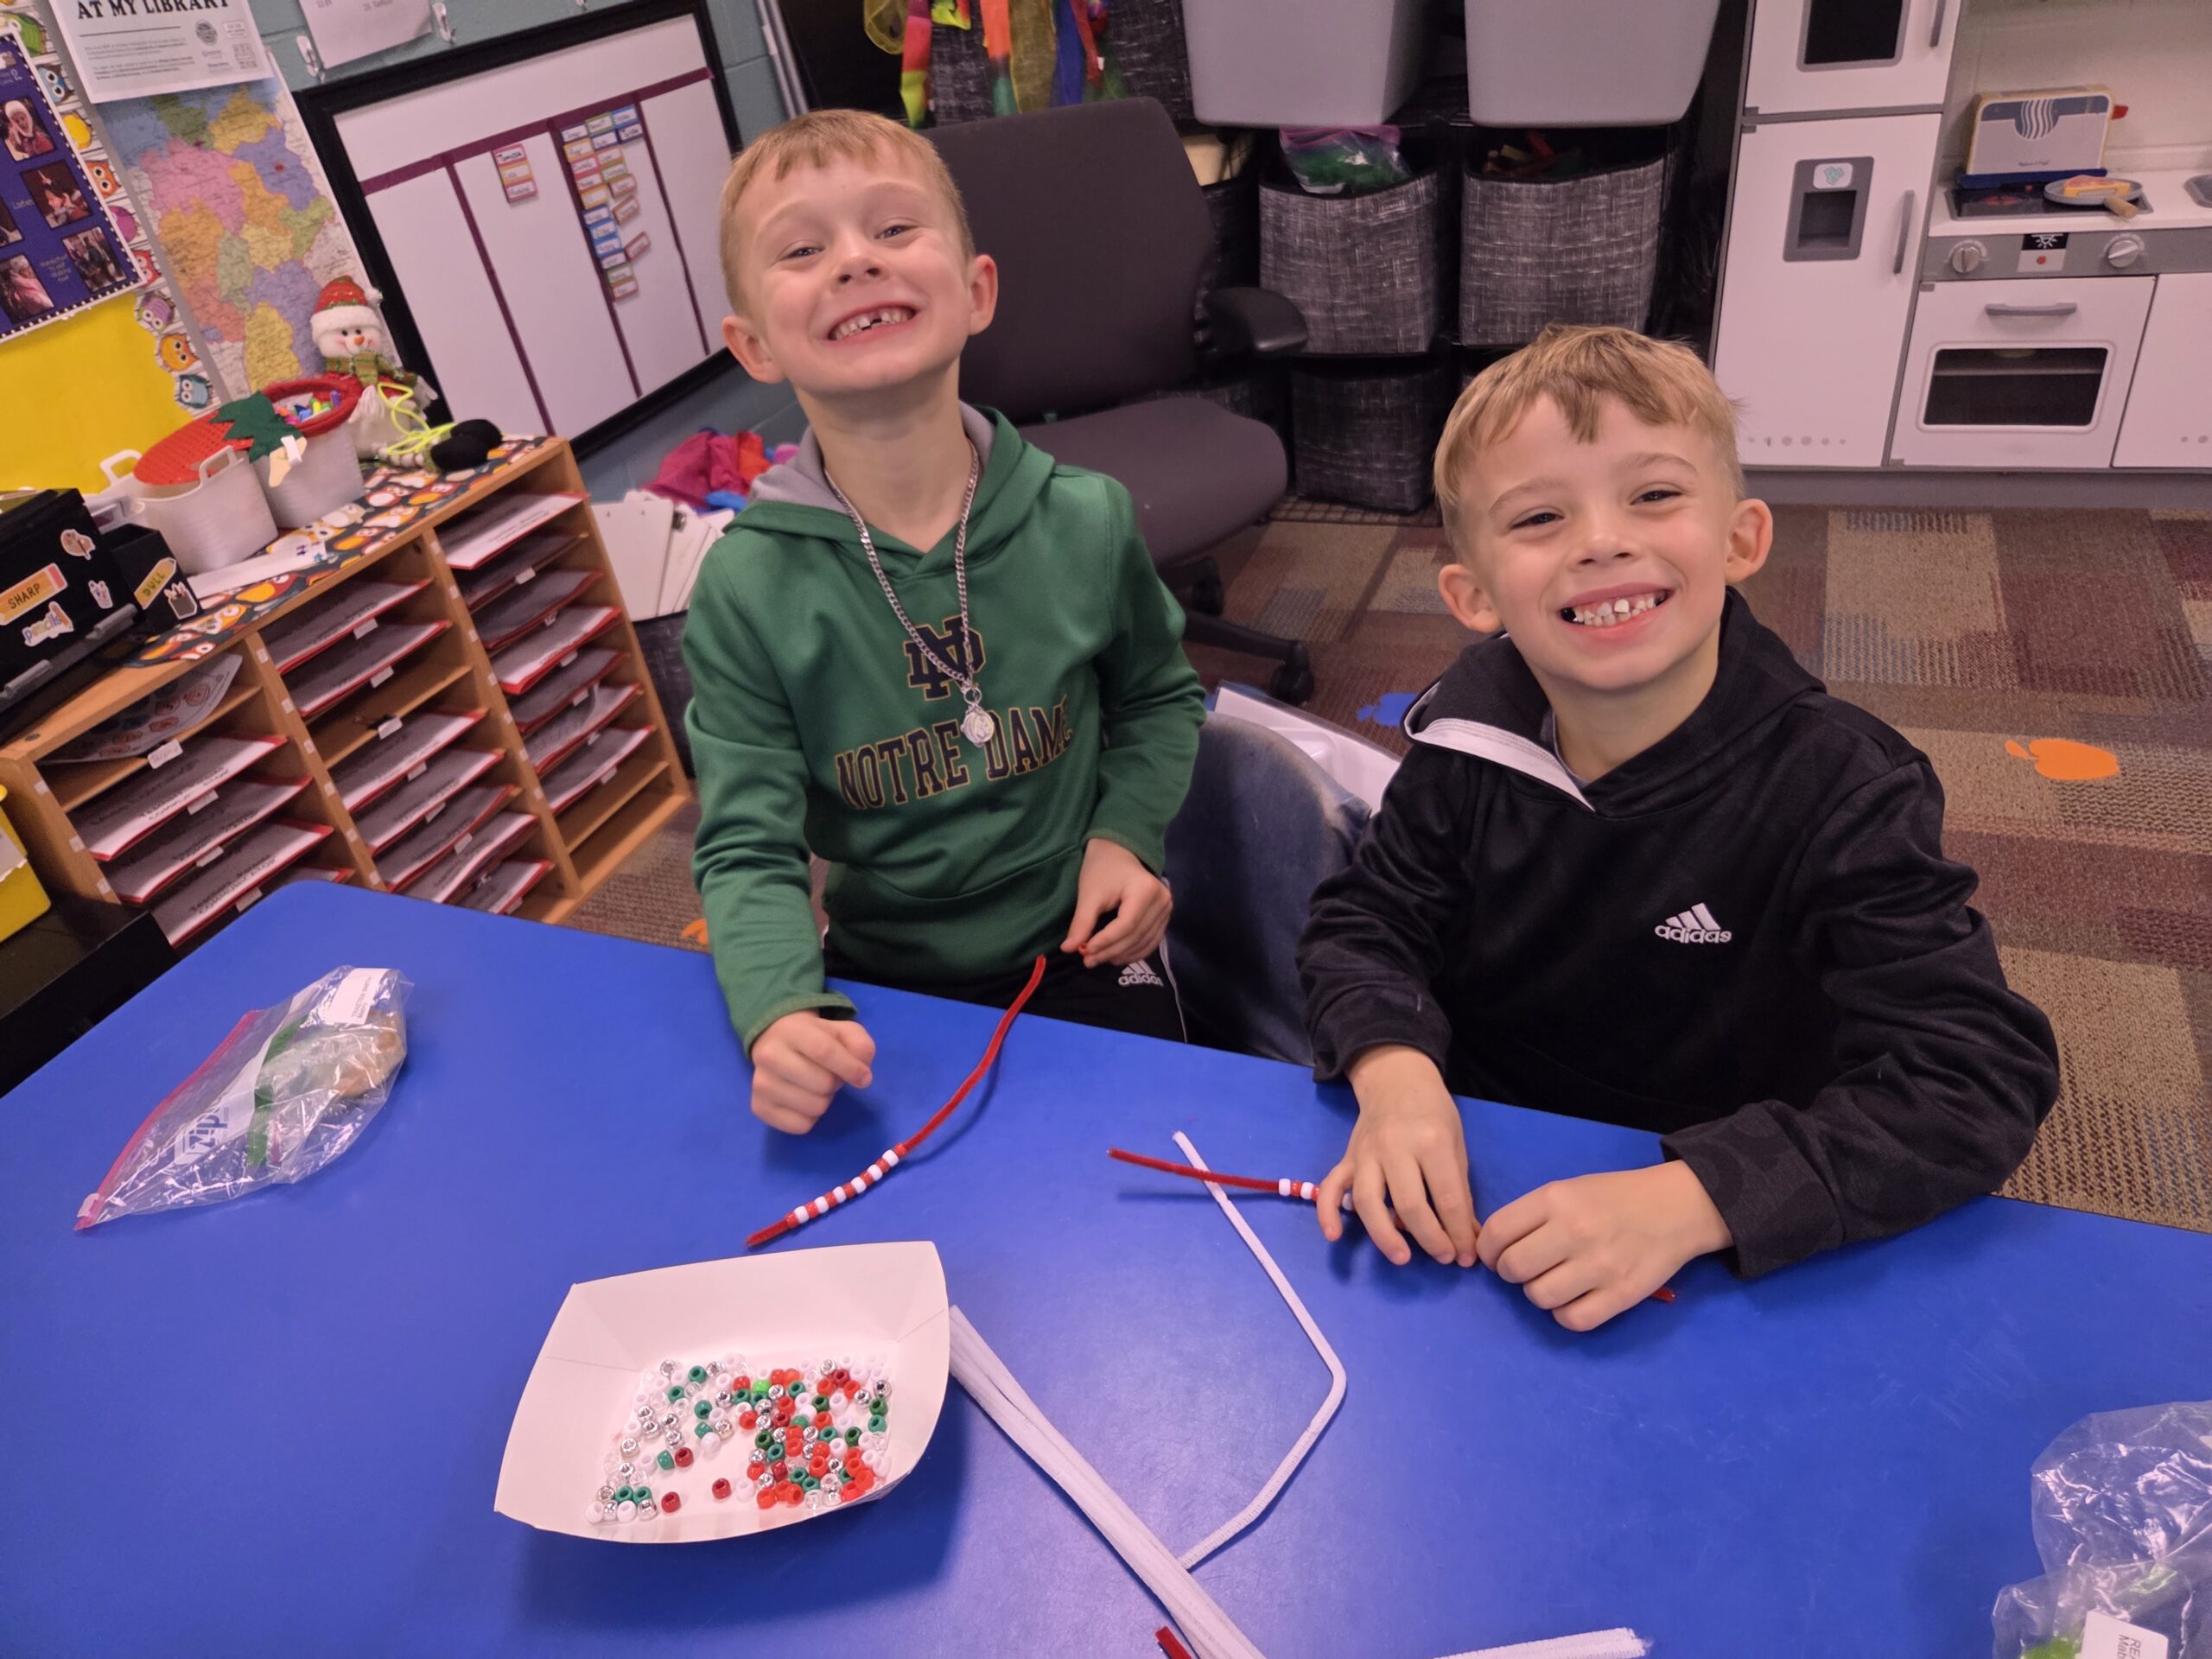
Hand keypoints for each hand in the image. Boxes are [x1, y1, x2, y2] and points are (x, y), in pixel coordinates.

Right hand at [749, 1011, 875, 1133]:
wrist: (775, 1041)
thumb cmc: (816, 1038)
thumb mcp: (843, 1031)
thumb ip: (860, 1046)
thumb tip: (862, 1075)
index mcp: (791, 1031)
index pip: (824, 1051)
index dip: (850, 1067)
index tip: (864, 1078)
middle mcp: (769, 1055)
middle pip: (822, 1084)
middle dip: (836, 1082)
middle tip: (830, 1075)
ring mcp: (760, 1083)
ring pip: (814, 1107)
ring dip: (824, 1100)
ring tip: (815, 1086)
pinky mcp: (759, 1107)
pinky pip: (801, 1126)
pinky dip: (811, 1117)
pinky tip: (803, 1100)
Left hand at [1062, 838, 1171, 967]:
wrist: (1118, 853)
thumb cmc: (1102, 869)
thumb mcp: (1089, 894)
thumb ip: (1082, 922)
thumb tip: (1068, 949)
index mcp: (1145, 890)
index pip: (1126, 925)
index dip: (1106, 942)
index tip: (1084, 951)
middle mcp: (1162, 901)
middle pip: (1135, 936)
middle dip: (1110, 951)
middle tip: (1087, 961)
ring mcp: (1166, 910)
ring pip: (1144, 943)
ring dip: (1120, 955)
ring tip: (1097, 959)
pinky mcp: (1164, 917)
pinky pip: (1150, 942)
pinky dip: (1133, 953)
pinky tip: (1115, 957)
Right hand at [1316, 1046, 1478, 1267]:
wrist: (1396, 1079)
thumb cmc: (1433, 1113)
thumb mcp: (1456, 1145)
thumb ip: (1459, 1191)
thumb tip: (1468, 1236)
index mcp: (1431, 1143)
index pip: (1447, 1198)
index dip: (1458, 1233)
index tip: (1466, 1256)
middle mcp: (1395, 1148)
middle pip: (1409, 1205)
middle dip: (1429, 1239)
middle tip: (1443, 1257)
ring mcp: (1366, 1154)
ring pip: (1368, 1201)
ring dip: (1384, 1235)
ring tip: (1401, 1257)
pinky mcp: (1347, 1158)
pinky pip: (1330, 1187)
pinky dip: (1327, 1213)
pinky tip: (1334, 1236)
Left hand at [1477, 1162, 1730, 1331]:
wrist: (1676, 1207)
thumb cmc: (1614, 1197)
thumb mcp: (1568, 1189)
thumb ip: (1531, 1215)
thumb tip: (1491, 1248)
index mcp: (1556, 1199)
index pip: (1497, 1232)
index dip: (1487, 1250)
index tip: (1495, 1255)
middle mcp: (1574, 1230)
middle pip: (1513, 1268)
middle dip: (1510, 1273)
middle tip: (1525, 1269)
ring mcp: (1599, 1265)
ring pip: (1539, 1297)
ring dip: (1538, 1293)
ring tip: (1553, 1281)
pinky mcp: (1621, 1295)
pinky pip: (1572, 1320)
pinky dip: (1565, 1314)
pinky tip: (1573, 1299)